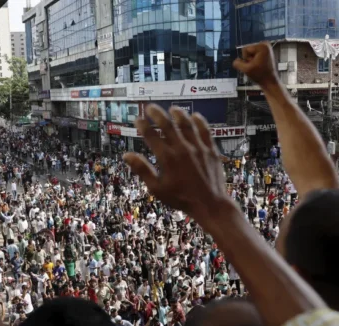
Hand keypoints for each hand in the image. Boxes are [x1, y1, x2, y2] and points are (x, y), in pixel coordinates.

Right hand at [123, 105, 229, 223]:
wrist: (210, 204)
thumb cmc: (181, 198)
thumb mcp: (157, 188)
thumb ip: (142, 170)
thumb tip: (126, 156)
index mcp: (167, 158)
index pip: (151, 136)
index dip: (143, 125)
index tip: (138, 119)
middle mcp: (182, 149)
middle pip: (167, 125)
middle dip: (157, 114)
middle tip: (150, 107)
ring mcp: (198, 148)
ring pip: (187, 124)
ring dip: (178, 114)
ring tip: (172, 109)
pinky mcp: (211, 150)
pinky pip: (205, 131)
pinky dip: (199, 122)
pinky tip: (195, 116)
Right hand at [233, 42, 278, 87]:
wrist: (269, 81)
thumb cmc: (259, 75)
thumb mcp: (246, 70)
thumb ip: (237, 64)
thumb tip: (236, 61)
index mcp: (261, 46)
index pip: (244, 49)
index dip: (246, 59)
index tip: (253, 65)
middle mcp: (265, 44)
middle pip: (247, 50)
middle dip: (248, 59)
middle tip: (256, 66)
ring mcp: (266, 47)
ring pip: (250, 53)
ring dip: (251, 60)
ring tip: (258, 66)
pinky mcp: (266, 51)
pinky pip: (253, 54)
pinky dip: (254, 60)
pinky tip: (259, 65)